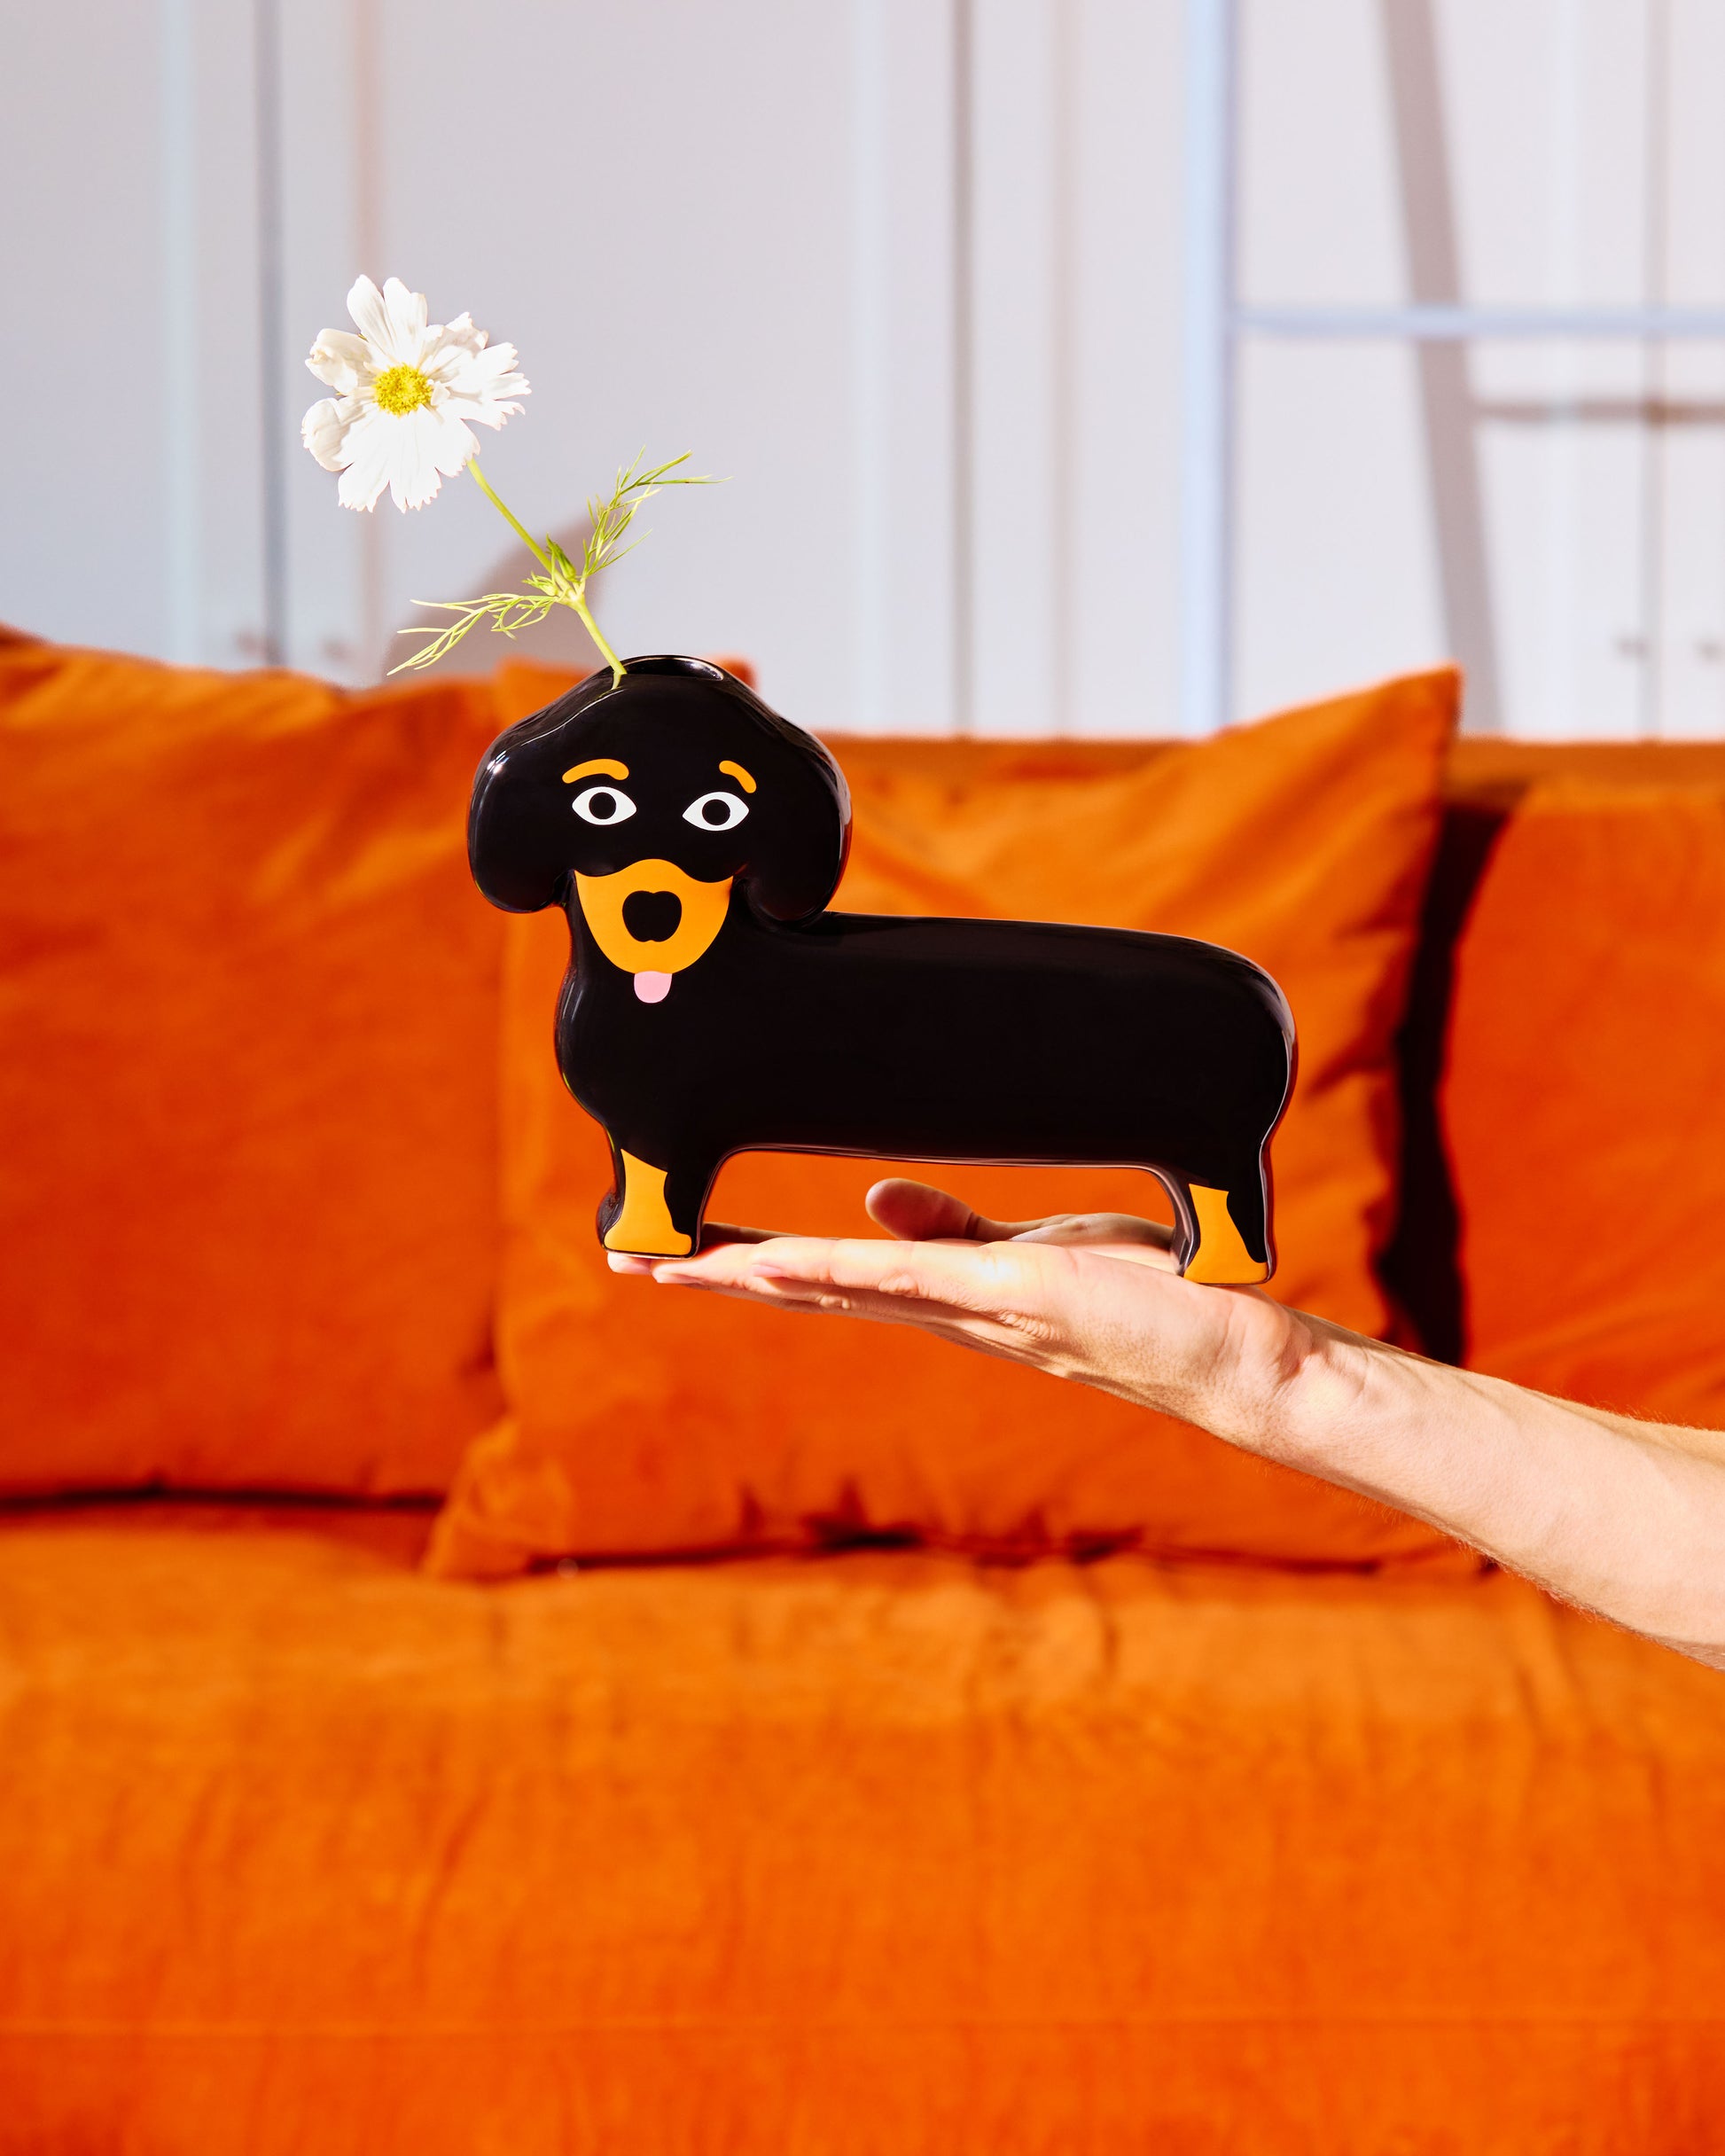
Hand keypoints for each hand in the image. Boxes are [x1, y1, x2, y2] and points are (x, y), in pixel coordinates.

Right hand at [609, 1178, 1354, 1458]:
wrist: (1230, 1351)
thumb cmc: (1142, 1303)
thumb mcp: (1030, 1253)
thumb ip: (949, 1230)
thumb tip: (872, 1199)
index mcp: (943, 1299)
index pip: (825, 1281)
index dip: (745, 1267)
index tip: (675, 1250)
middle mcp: (942, 1315)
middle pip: (808, 1294)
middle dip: (719, 1277)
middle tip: (633, 1258)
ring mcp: (972, 1308)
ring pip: (838, 1290)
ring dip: (750, 1277)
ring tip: (672, 1262)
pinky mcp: (1014, 1290)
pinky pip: (908, 1276)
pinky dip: (834, 1267)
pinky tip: (777, 1258)